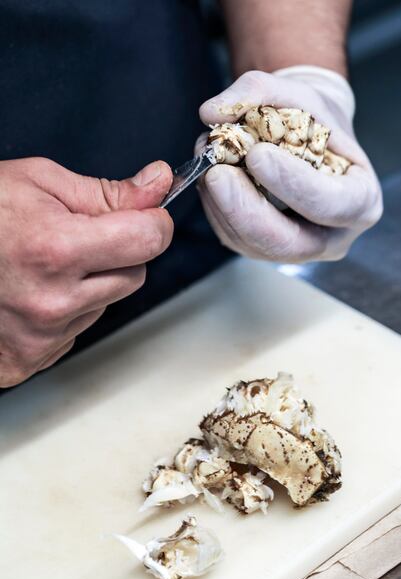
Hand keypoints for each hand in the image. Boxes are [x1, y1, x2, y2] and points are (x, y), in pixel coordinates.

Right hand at [0, 157, 172, 386]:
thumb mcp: (38, 182)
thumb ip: (107, 192)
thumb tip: (158, 183)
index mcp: (56, 250)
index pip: (148, 241)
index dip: (153, 221)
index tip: (145, 215)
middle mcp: (51, 303)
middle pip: (135, 276)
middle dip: (121, 252)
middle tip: (79, 237)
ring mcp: (39, 338)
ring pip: (107, 304)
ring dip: (92, 284)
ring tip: (44, 266)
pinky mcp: (29, 359)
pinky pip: (76, 330)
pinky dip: (68, 311)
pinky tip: (34, 292)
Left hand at [198, 66, 382, 262]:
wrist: (307, 139)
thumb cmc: (313, 120)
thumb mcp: (296, 93)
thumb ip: (257, 91)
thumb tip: (210, 112)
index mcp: (360, 201)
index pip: (331, 204)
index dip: (293, 184)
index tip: (257, 154)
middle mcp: (331, 237)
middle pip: (287, 243)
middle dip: (246, 211)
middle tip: (217, 174)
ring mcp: (296, 249)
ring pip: (253, 244)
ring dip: (222, 206)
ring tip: (210, 163)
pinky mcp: (263, 249)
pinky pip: (234, 239)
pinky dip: (215, 208)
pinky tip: (211, 178)